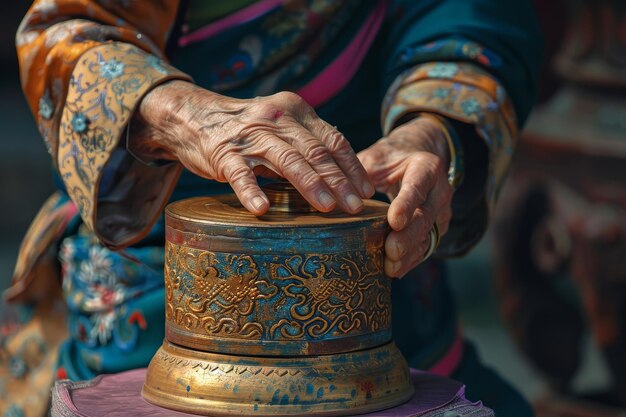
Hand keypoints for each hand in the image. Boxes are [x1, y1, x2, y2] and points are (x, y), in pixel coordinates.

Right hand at [130, 81, 373, 214]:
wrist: (195, 116)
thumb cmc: (248, 129)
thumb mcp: (282, 125)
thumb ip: (308, 141)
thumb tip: (345, 174)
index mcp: (296, 111)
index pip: (333, 139)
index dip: (352, 167)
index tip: (367, 191)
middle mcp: (277, 118)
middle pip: (315, 152)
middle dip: (339, 181)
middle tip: (355, 207)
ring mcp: (250, 135)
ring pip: (286, 160)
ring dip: (309, 185)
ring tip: (326, 208)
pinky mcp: (224, 152)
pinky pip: (240, 173)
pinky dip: (251, 191)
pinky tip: (261, 210)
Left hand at [357, 116, 452, 277]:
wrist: (414, 162)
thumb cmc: (389, 160)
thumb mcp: (374, 158)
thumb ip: (359, 172)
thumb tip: (331, 190)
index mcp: (426, 168)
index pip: (417, 187)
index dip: (407, 204)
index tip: (394, 222)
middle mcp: (439, 191)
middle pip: (426, 216)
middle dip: (408, 236)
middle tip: (391, 250)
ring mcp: (440, 212)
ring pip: (428, 236)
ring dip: (410, 254)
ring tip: (391, 267)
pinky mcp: (436, 229)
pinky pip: (426, 247)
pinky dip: (411, 260)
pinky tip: (396, 270)